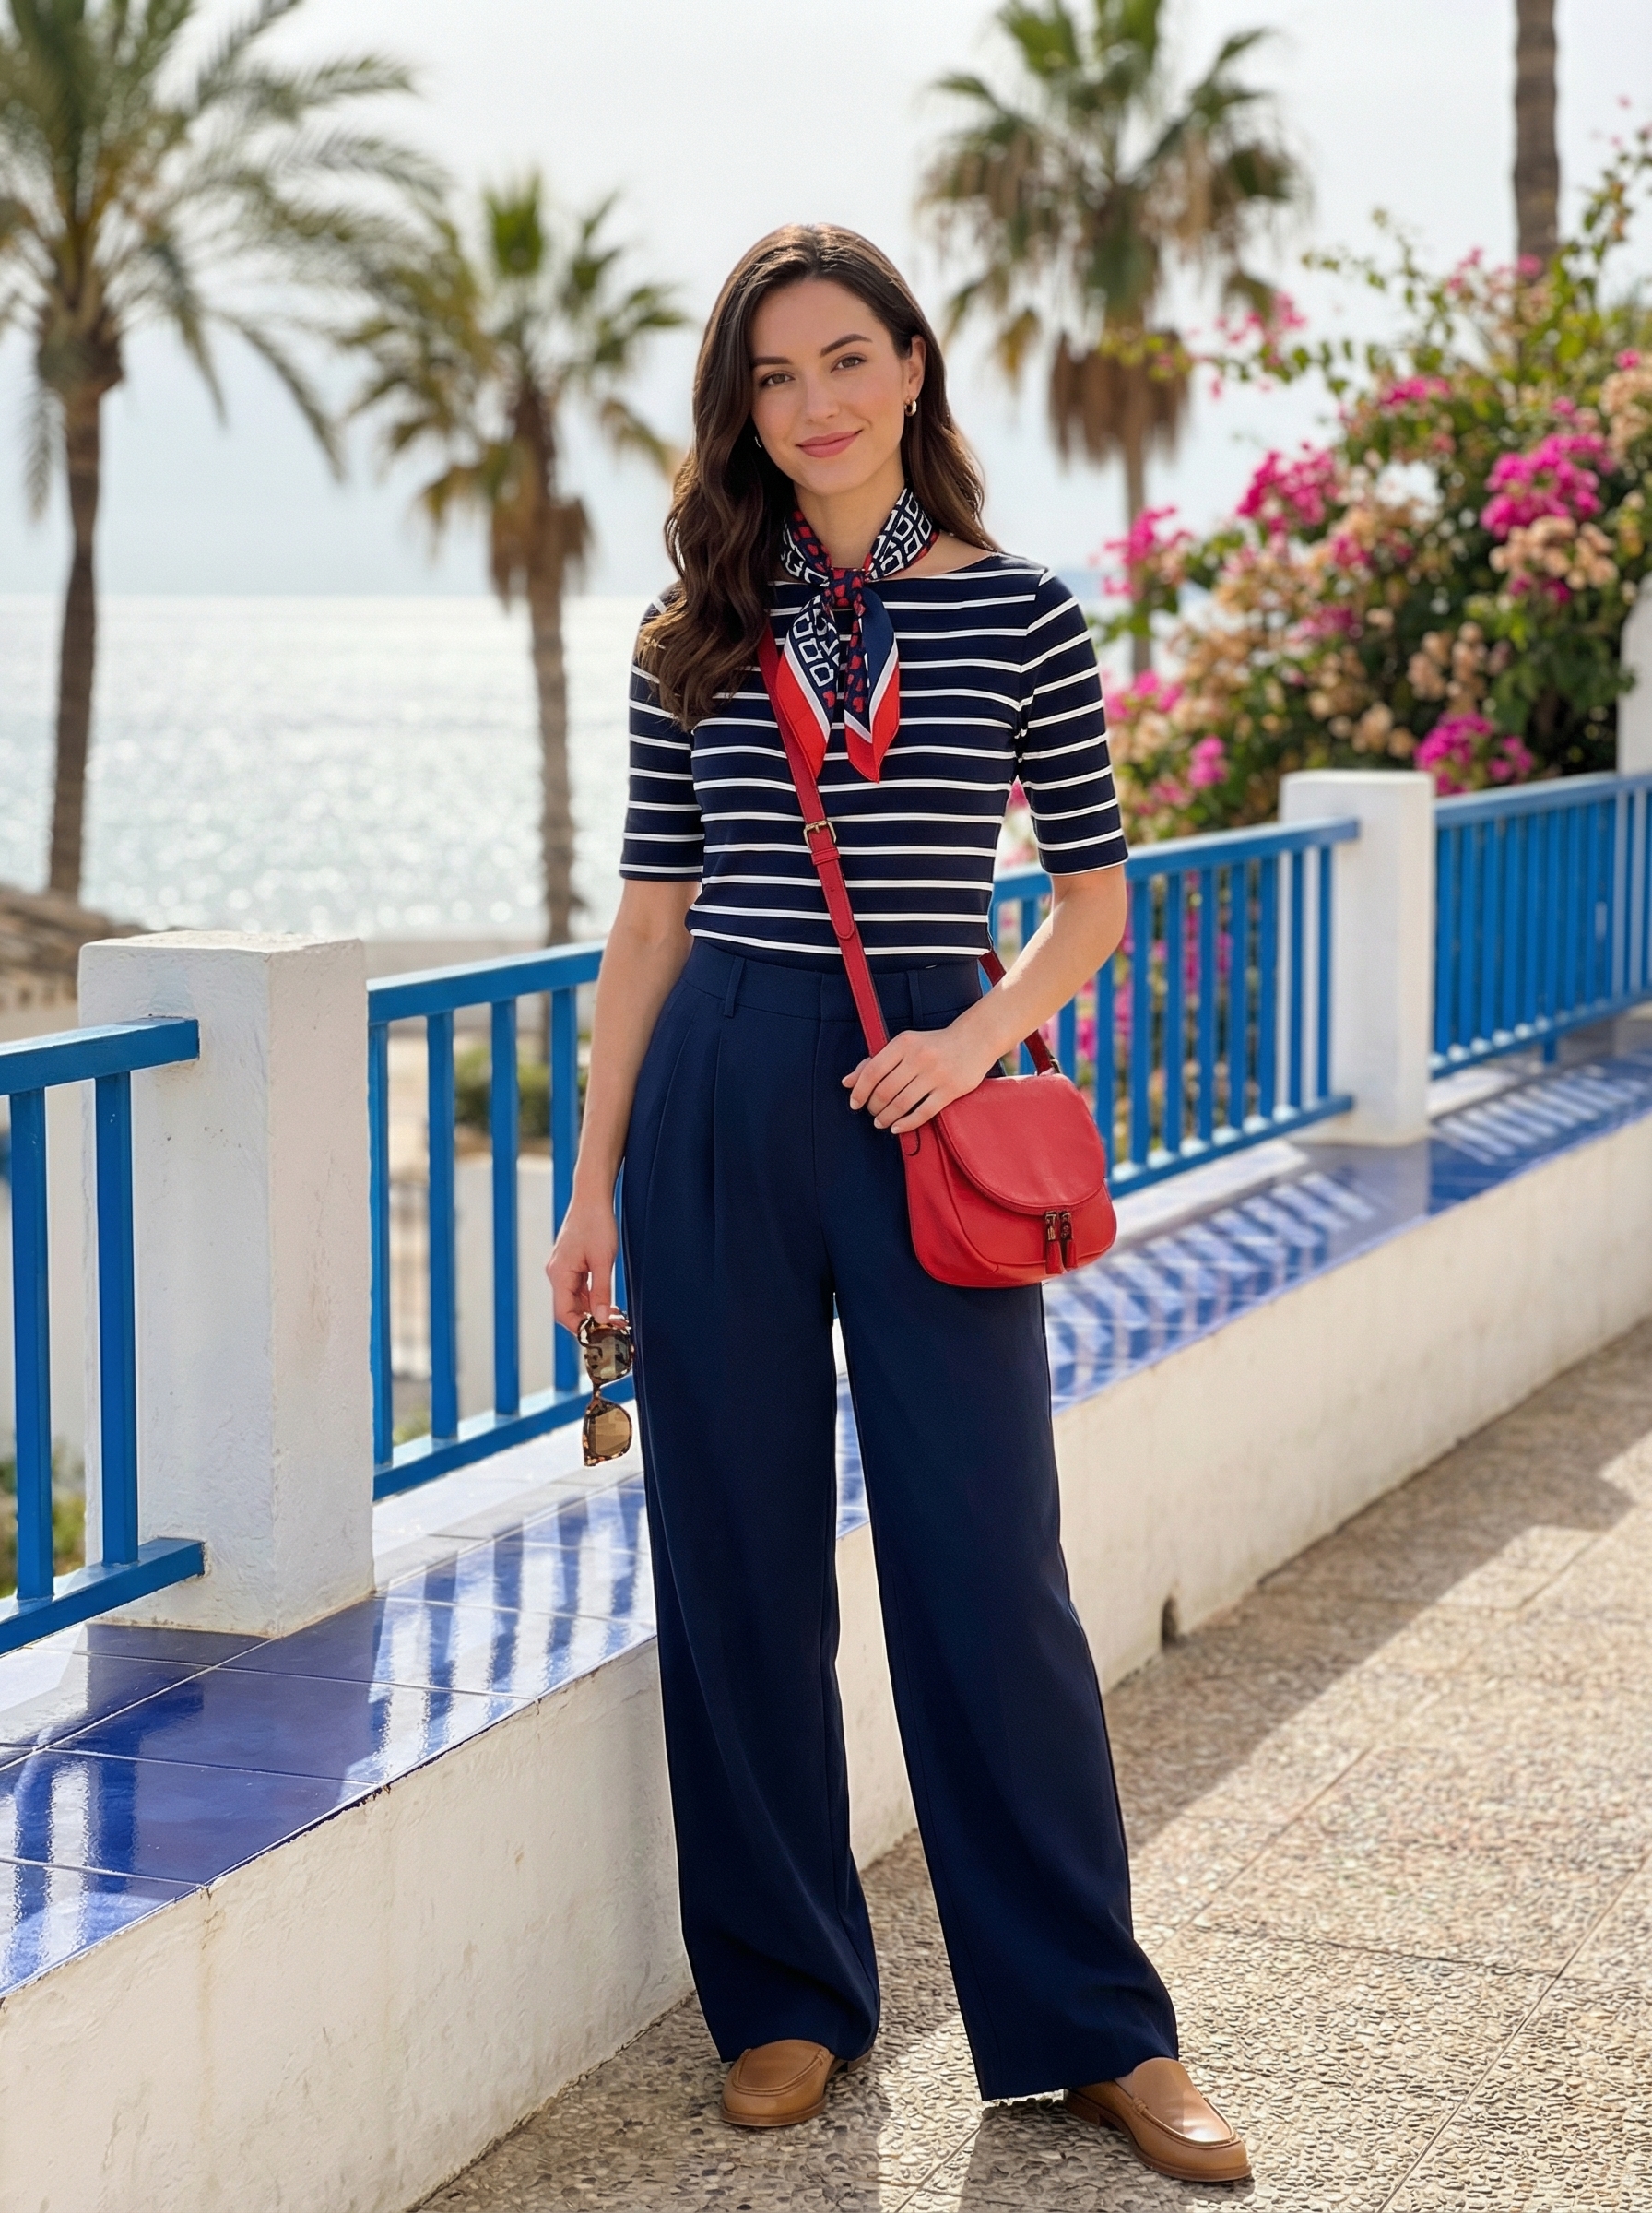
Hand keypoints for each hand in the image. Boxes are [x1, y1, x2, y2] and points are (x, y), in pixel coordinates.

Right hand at [546, 1191, 619, 1336]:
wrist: (591, 1197)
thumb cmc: (596, 1223)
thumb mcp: (603, 1260)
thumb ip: (602, 1291)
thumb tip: (602, 1319)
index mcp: (559, 1274)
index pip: (564, 1313)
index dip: (581, 1328)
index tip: (601, 1336)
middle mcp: (557, 1273)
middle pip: (568, 1309)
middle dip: (589, 1322)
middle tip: (614, 1329)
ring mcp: (563, 1269)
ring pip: (574, 1301)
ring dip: (592, 1311)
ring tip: (616, 1318)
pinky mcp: (571, 1265)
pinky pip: (578, 1289)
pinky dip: (592, 1299)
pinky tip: (608, 1303)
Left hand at [842, 1022, 999, 1134]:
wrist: (975, 1040)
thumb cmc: (932, 1044)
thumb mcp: (904, 1045)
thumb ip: (875, 1061)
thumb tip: (847, 1082)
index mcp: (904, 1043)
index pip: (872, 1071)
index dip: (859, 1091)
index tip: (854, 1103)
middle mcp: (919, 1057)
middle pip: (885, 1090)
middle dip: (873, 1107)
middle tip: (871, 1113)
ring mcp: (936, 1074)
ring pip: (902, 1103)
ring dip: (886, 1117)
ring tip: (880, 1122)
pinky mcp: (951, 1090)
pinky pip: (923, 1112)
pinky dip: (906, 1124)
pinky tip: (896, 1128)